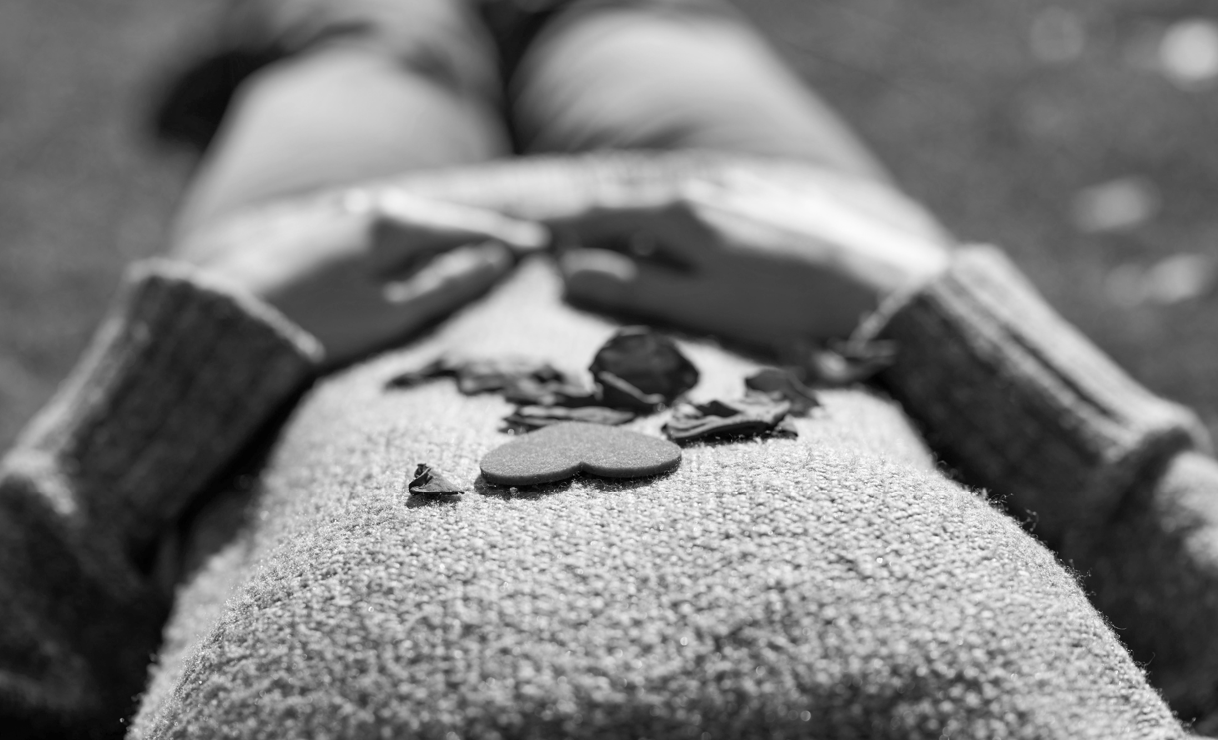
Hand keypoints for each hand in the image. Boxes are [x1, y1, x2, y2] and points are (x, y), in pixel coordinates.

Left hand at [175, 189, 548, 367]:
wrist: (229, 320)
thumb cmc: (316, 325)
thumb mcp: (392, 313)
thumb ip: (447, 284)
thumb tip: (494, 260)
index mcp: (394, 224)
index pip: (466, 227)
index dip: (506, 238)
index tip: (540, 247)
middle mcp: (370, 207)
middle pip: (439, 216)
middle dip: (480, 230)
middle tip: (520, 242)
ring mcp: (342, 214)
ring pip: (409, 218)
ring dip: (445, 229)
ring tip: (475, 242)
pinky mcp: (319, 228)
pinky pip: (382, 223)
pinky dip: (411, 233)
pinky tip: (412, 240)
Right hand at [556, 168, 951, 352]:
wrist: (872, 284)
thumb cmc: (782, 305)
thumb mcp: (700, 304)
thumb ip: (635, 287)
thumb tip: (570, 274)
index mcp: (679, 212)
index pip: (601, 210)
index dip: (565, 228)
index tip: (535, 246)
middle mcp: (702, 186)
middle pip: (630, 197)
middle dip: (593, 219)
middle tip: (565, 244)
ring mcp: (735, 186)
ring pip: (665, 196)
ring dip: (632, 217)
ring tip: (615, 244)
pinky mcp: (763, 195)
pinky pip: (699, 197)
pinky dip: (671, 215)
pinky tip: (679, 236)